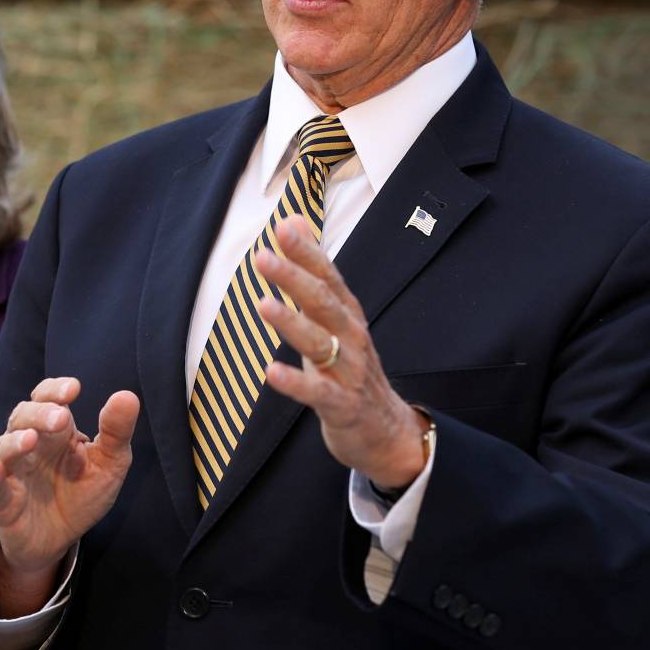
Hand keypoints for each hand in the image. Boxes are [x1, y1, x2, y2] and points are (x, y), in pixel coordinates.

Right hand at [0, 377, 138, 614]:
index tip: (74, 389)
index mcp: (56, 432)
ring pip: (4, 447)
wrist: (60, 541)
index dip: (55, 390)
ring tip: (31, 439)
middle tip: (61, 418)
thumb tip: (127, 396)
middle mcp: (30, 445)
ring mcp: (13, 472)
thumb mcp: (109, 464)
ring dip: (15, 441)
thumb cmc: (82, 495)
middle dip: (40, 414)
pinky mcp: (2, 502)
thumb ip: (116, 432)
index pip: (47, 399)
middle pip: (24, 417)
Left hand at [254, 217, 427, 489]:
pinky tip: (272, 372)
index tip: (283, 228)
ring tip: (264, 305)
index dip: (307, 252)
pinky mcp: (342, 405)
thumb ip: (311, 271)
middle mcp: (352, 337)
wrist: (385, 429)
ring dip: (292, 324)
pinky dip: (296, 382)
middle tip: (263, 258)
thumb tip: (293, 220)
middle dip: (294, 278)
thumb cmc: (349, 366)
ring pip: (320, 343)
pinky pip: (318, 392)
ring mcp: (349, 371)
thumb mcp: (332, 317)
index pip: (327, 276)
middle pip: (323, 303)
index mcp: (347, 314)